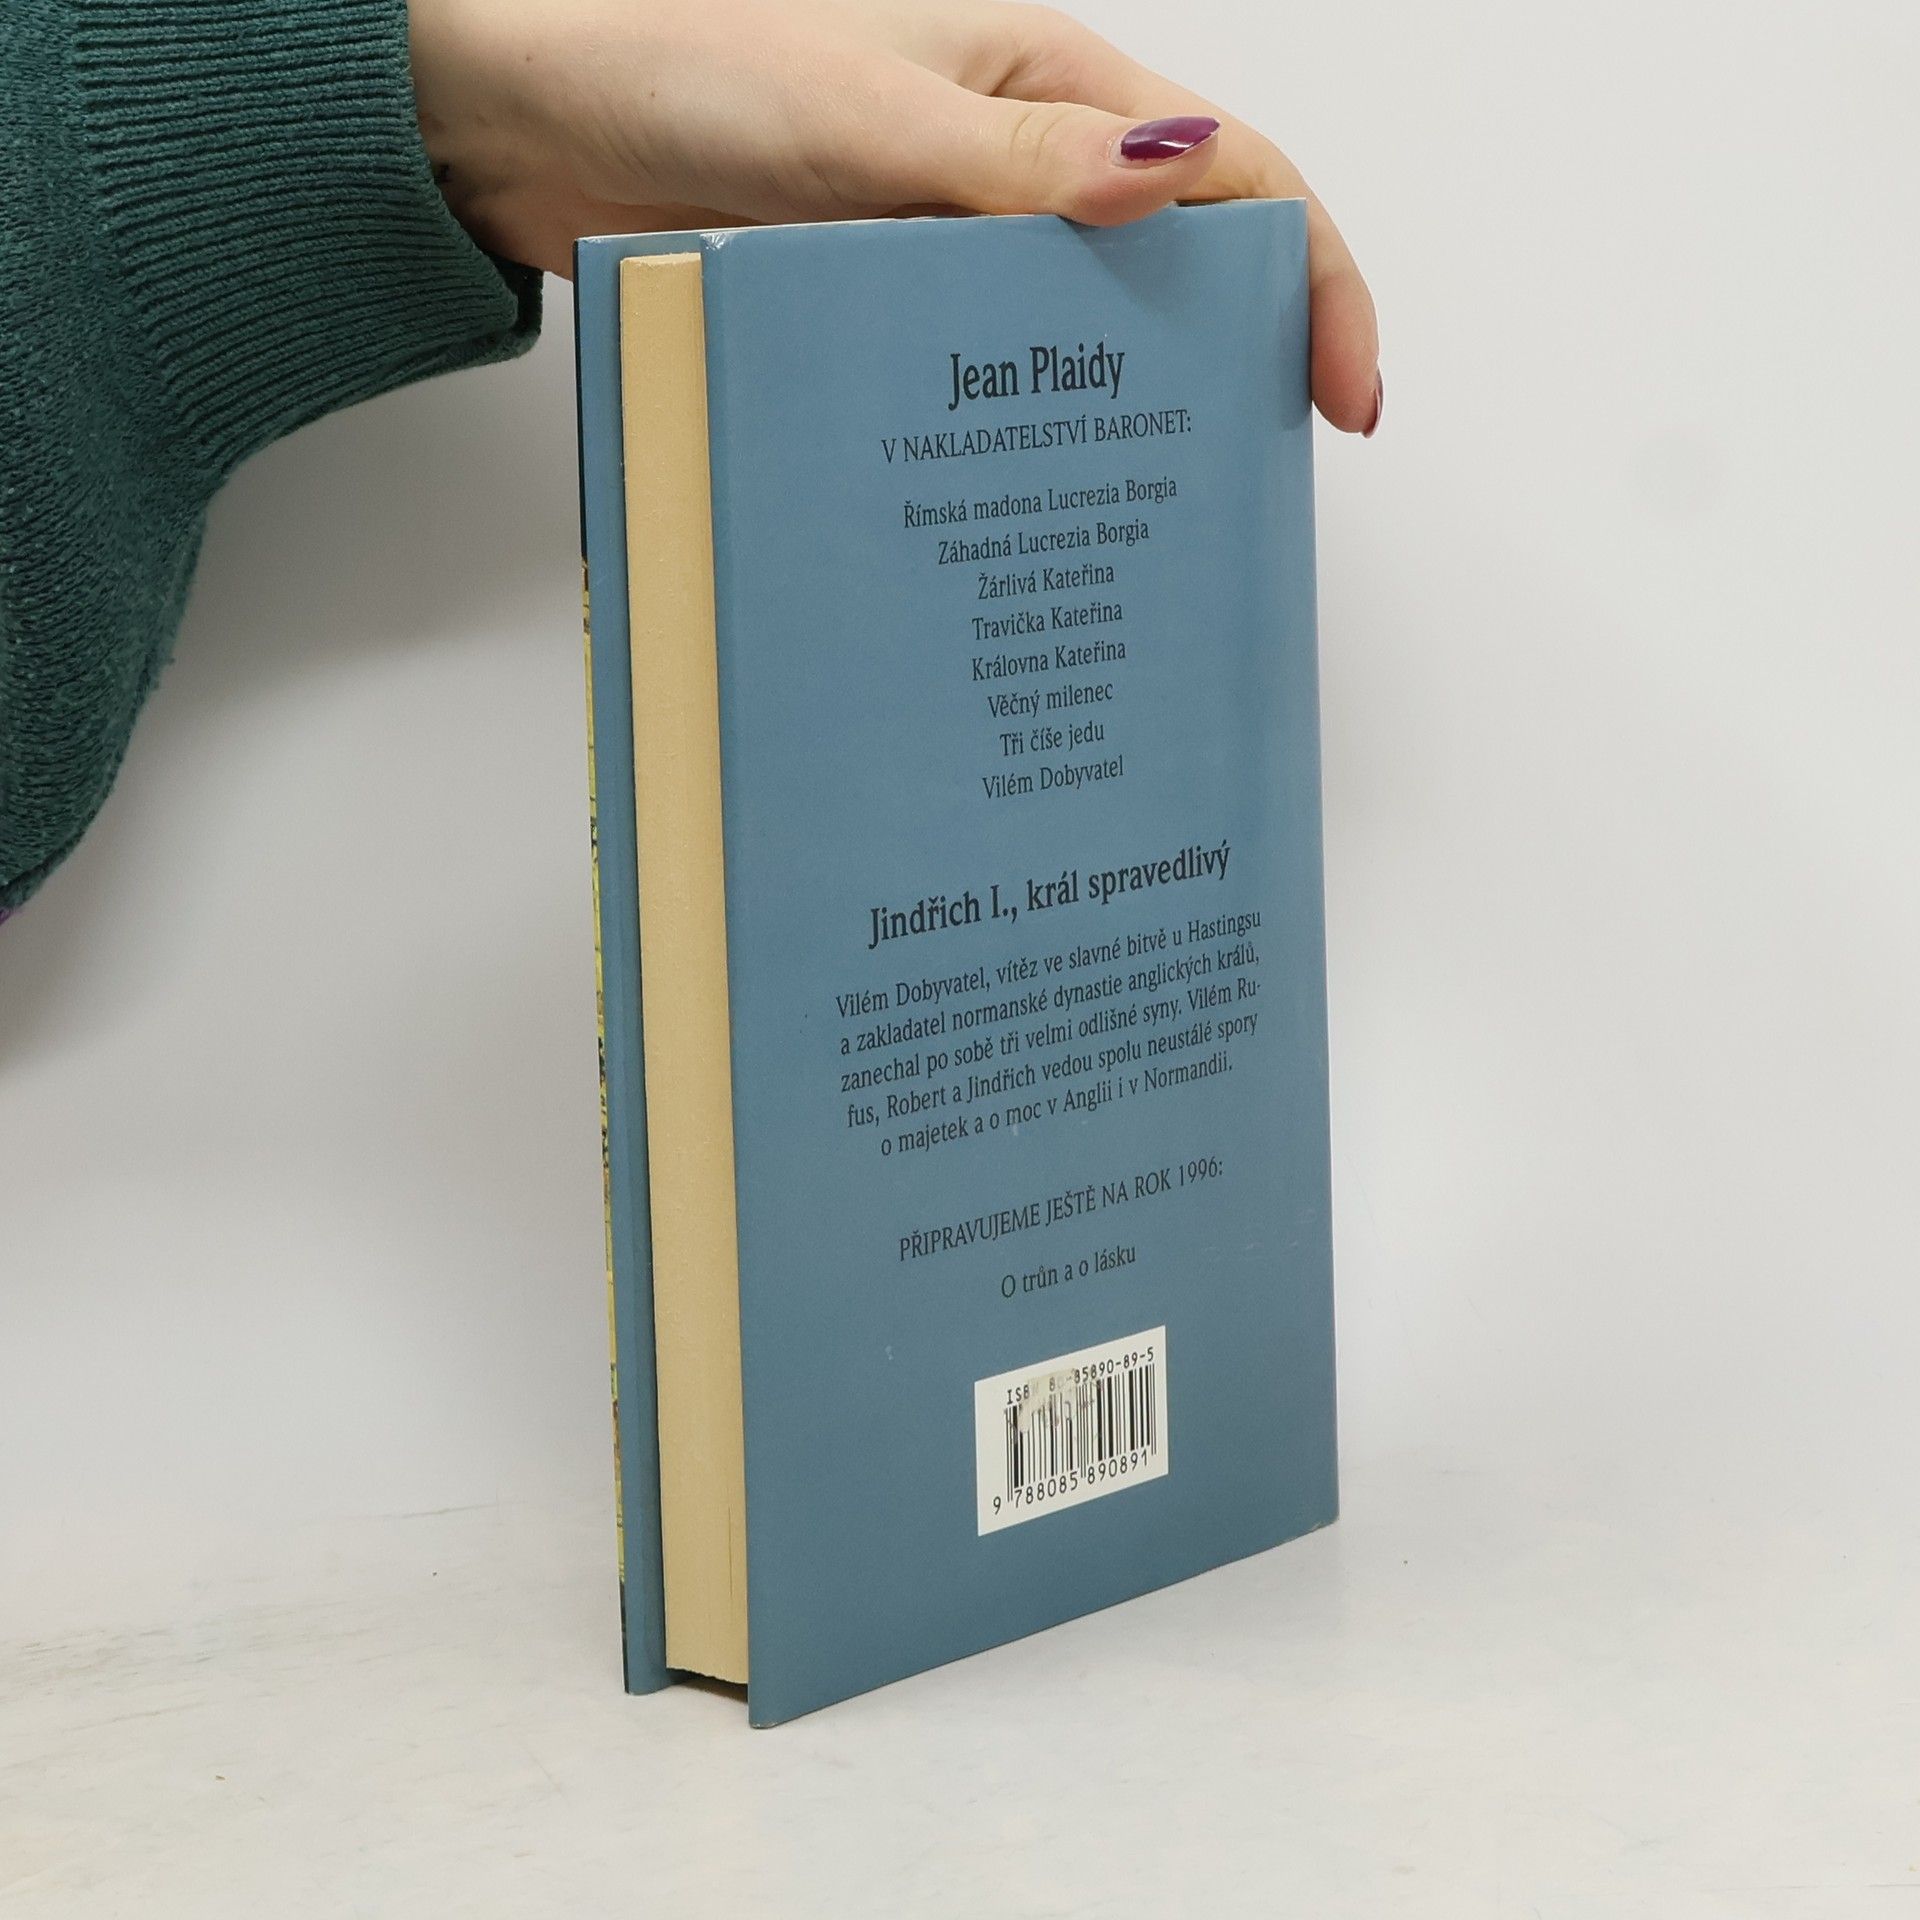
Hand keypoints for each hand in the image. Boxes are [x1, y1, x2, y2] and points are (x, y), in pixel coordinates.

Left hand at [410, 0, 1381, 432]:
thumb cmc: (684, 65)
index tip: (1339, 399)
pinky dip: (1006, 435)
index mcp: (1047, 88)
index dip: (1309, 282)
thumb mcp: (864, 112)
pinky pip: (972, 379)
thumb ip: (1011, 163)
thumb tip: (1171, 188)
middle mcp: (1012, 171)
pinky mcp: (878, 309)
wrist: (528, 121)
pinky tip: (1012, 503)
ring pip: (1070, 344)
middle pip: (1168, 275)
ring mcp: (945, 248)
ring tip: (1133, 530)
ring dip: (1109, 423)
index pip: (1232, 178)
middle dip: (1226, 373)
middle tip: (1242, 492)